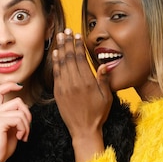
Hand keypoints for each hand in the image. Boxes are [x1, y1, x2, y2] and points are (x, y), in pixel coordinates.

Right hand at [0, 82, 31, 161]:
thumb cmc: (2, 146)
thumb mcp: (11, 128)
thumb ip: (15, 117)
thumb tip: (25, 110)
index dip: (10, 85)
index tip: (20, 86)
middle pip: (18, 101)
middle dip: (28, 115)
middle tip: (27, 129)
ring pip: (20, 111)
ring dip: (27, 125)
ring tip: (23, 136)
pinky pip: (19, 119)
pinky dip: (24, 129)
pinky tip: (20, 138)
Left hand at [52, 29, 111, 161]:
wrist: (84, 130)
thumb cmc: (98, 114)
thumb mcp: (107, 98)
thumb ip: (104, 80)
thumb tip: (104, 64)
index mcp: (88, 82)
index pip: (81, 59)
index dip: (78, 45)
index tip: (77, 35)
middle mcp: (74, 83)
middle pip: (69, 58)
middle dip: (68, 43)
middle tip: (66, 31)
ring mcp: (65, 88)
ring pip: (61, 64)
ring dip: (60, 49)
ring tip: (59, 37)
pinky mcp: (58, 93)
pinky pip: (56, 74)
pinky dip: (55, 63)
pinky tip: (55, 54)